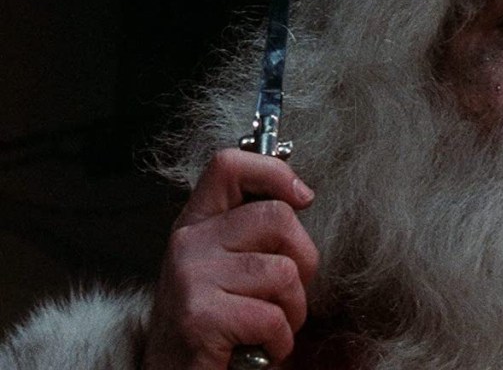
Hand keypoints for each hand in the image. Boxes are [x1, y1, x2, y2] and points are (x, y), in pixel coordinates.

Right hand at [143, 149, 318, 369]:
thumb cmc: (219, 325)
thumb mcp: (230, 266)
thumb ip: (253, 229)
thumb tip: (299, 194)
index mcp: (197, 224)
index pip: (229, 166)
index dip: (274, 172)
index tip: (302, 198)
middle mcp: (188, 243)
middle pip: (277, 218)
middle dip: (303, 260)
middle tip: (286, 294)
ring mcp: (190, 277)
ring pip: (284, 272)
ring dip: (292, 310)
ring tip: (268, 326)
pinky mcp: (198, 316)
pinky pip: (272, 317)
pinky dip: (279, 341)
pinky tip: (257, 348)